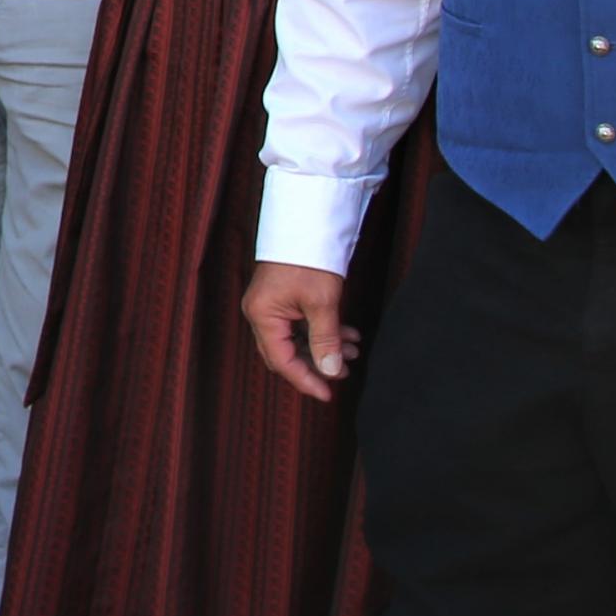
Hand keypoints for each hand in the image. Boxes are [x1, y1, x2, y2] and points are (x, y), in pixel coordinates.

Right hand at [242, 260, 356, 402]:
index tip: (328, 393)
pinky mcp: (284, 298)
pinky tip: (348, 334)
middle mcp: (262, 313)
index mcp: (263, 316)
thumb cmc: (309, 259)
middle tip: (344, 372)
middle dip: (317, 364)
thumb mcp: (322, 303)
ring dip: (325, 347)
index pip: (282, 361)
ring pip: (297, 340)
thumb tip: (331, 372)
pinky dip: (323, 332)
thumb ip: (325, 341)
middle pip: (286, 353)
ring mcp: (272, 305)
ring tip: (353, 350)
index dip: (306, 380)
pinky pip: (301, 325)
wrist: (308, 222)